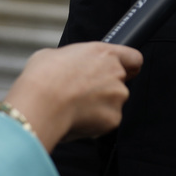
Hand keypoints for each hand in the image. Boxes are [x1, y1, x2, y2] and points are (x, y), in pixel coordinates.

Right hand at [3, 41, 142, 150]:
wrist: (41, 104)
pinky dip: (95, 122)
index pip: (133, 57)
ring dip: (100, 106)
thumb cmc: (42, 78)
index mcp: (104, 53)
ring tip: (74, 107)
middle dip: (106, 88)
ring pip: (113, 102)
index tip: (124, 71)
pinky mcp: (114, 118)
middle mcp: (116, 73)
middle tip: (82, 93)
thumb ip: (71, 59)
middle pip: (120, 82)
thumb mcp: (53, 55)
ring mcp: (117, 96)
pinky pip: (107, 121)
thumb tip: (67, 65)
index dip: (129, 65)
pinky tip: (75, 118)